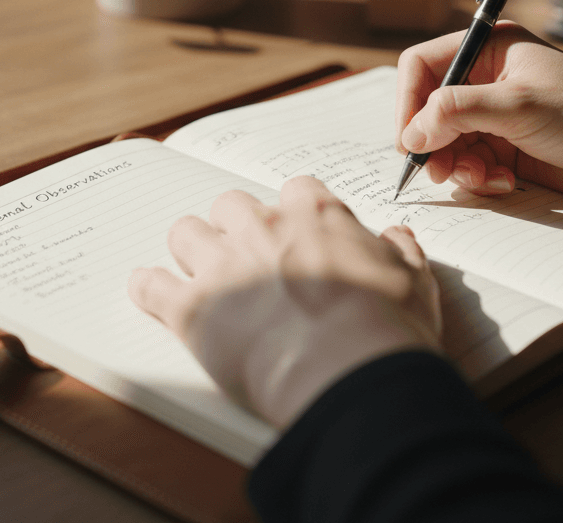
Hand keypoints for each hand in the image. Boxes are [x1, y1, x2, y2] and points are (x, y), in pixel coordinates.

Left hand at [127, 176, 441, 427]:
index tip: (297, 233)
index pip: (296, 191)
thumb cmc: (388, 330)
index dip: (294, 213)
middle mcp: (264, 229)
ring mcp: (223, 264)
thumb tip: (397, 236)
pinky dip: (147, 288)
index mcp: (317, 217)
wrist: (350, 371)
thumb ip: (402, 252)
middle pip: (231, 205)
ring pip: (186, 232)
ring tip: (199, 273)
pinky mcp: (191, 308)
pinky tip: (150, 292)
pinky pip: (150, 285)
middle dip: (235, 227)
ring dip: (191, 250)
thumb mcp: (415, 282)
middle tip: (246, 256)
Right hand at [397, 22, 562, 199]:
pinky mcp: (507, 149)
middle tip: (439, 171)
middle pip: (429, 109)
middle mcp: (488, 80)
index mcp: (490, 49)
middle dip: (433, 143)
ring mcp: (496, 116)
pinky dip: (477, 177)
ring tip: (481, 177)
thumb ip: (457, 112)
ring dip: (456, 164)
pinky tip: (503, 183)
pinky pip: (469, 164)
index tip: (409, 140)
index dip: (409, 102)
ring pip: (446, 142)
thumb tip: (410, 135)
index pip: (423, 66)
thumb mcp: (518, 106)